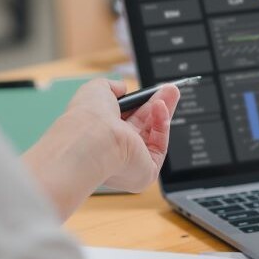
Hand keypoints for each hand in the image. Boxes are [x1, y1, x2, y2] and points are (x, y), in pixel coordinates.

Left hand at [65, 78, 180, 192]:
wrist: (91, 139)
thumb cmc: (88, 117)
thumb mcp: (97, 90)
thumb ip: (112, 87)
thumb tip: (123, 87)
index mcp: (101, 135)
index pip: (124, 120)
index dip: (139, 104)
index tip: (150, 91)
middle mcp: (115, 151)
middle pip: (143, 126)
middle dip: (157, 105)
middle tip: (169, 90)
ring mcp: (131, 162)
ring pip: (154, 134)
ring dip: (163, 112)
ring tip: (171, 92)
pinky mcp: (146, 172)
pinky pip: (159, 146)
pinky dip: (162, 126)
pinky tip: (160, 107)